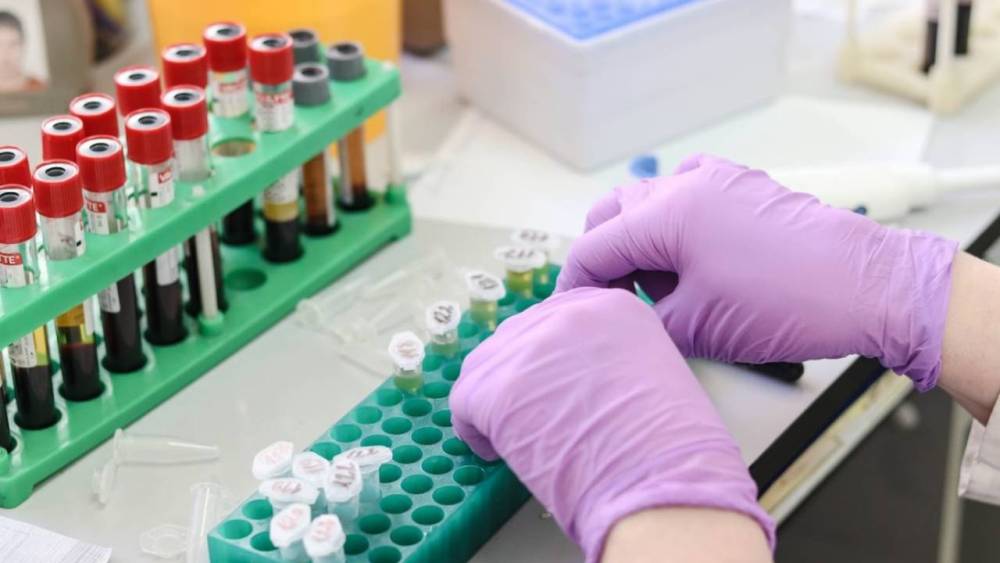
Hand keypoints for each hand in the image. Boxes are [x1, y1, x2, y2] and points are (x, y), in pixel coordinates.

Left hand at [449, 287, 773, 561]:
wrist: (663, 479)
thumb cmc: (668, 446)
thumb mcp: (650, 370)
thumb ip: (606, 355)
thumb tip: (564, 376)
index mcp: (610, 304)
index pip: (555, 317)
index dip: (546, 358)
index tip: (547, 387)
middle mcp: (566, 313)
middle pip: (516, 336)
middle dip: (518, 378)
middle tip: (530, 417)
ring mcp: (528, 347)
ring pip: (485, 365)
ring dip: (494, 401)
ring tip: (513, 438)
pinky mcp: (497, 387)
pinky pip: (465, 401)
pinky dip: (474, 431)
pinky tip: (497, 452)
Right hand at [556, 154, 957, 390]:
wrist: (865, 288)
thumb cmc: (783, 306)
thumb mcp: (695, 327)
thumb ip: (642, 317)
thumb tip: (624, 316)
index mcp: (663, 215)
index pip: (593, 248)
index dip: (575, 287)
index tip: (572, 316)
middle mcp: (683, 184)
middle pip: (613, 216)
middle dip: (604, 258)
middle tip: (616, 302)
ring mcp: (717, 179)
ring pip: (649, 201)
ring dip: (639, 240)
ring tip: (663, 287)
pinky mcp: (744, 185)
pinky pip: (688, 191)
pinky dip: (675, 220)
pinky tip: (692, 251)